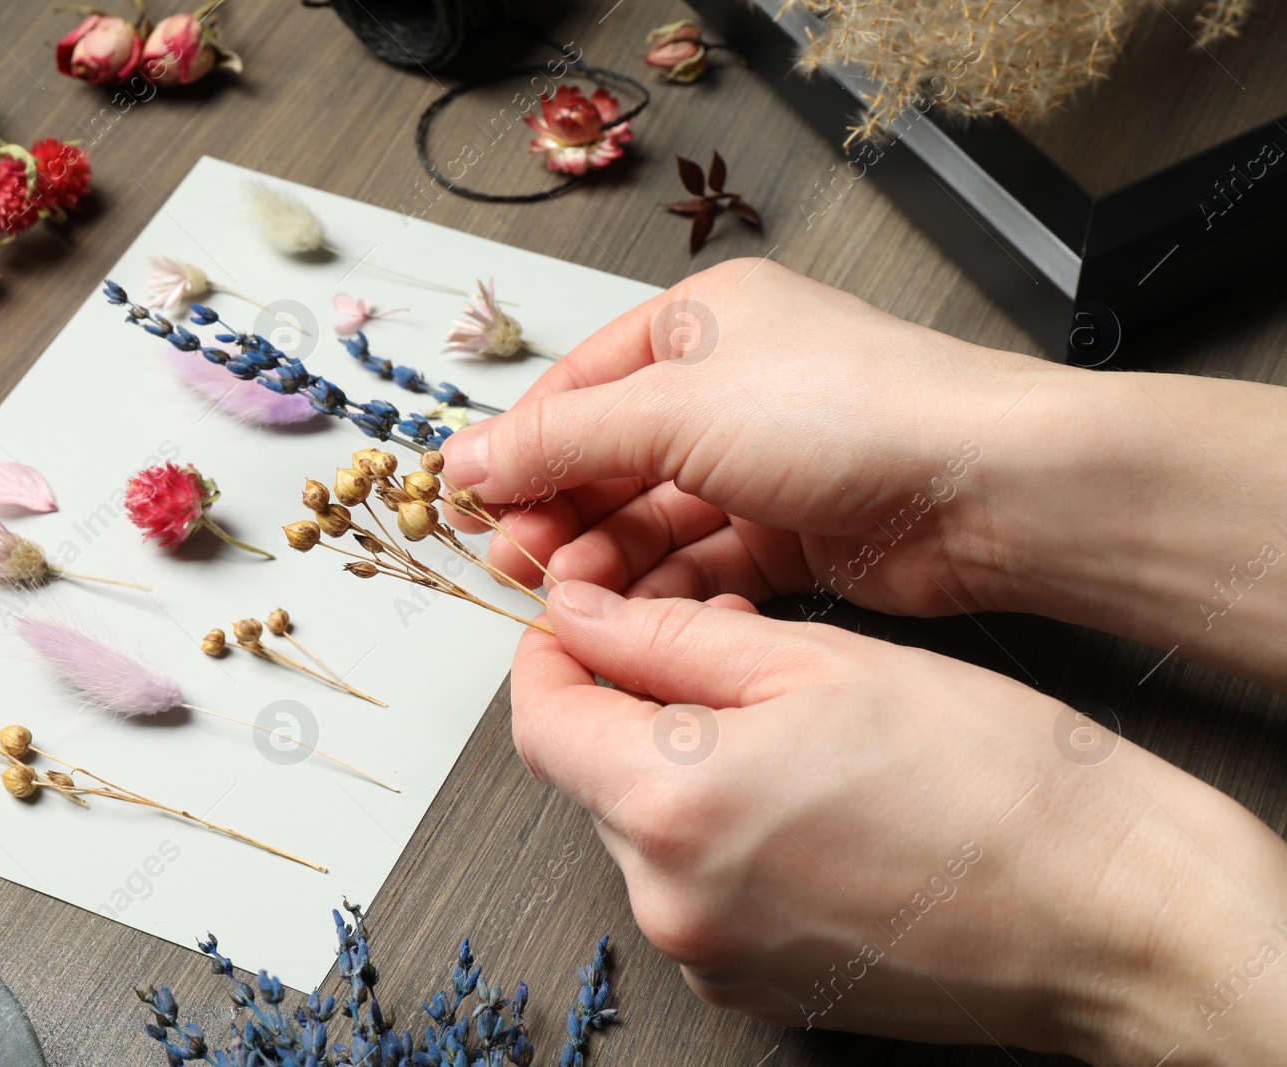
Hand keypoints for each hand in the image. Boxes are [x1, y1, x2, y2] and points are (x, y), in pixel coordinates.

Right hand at [442, 257, 1057, 616]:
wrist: (986, 488)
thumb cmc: (853, 412)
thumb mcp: (675, 412)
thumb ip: (560, 442)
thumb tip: (466, 457)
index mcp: (700, 327)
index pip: (578, 391)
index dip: (520, 450)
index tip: (472, 505)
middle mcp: (728, 390)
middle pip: (609, 461)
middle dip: (559, 514)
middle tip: (518, 564)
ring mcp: (760, 464)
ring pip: (649, 520)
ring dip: (602, 560)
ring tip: (565, 598)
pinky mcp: (788, 533)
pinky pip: (697, 563)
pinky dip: (658, 589)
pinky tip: (626, 616)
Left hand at [514, 582, 1286, 1064]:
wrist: (1108, 911)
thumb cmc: (990, 778)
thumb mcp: (816, 660)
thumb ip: (670, 636)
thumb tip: (579, 615)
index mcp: (672, 805)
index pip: (539, 720)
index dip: (549, 655)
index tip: (580, 618)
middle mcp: (671, 899)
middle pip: (589, 777)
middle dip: (628, 705)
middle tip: (716, 651)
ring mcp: (711, 955)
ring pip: (644, 832)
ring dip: (677, 771)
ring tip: (783, 729)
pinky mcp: (754, 986)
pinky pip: (696, 890)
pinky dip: (720, 835)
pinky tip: (804, 800)